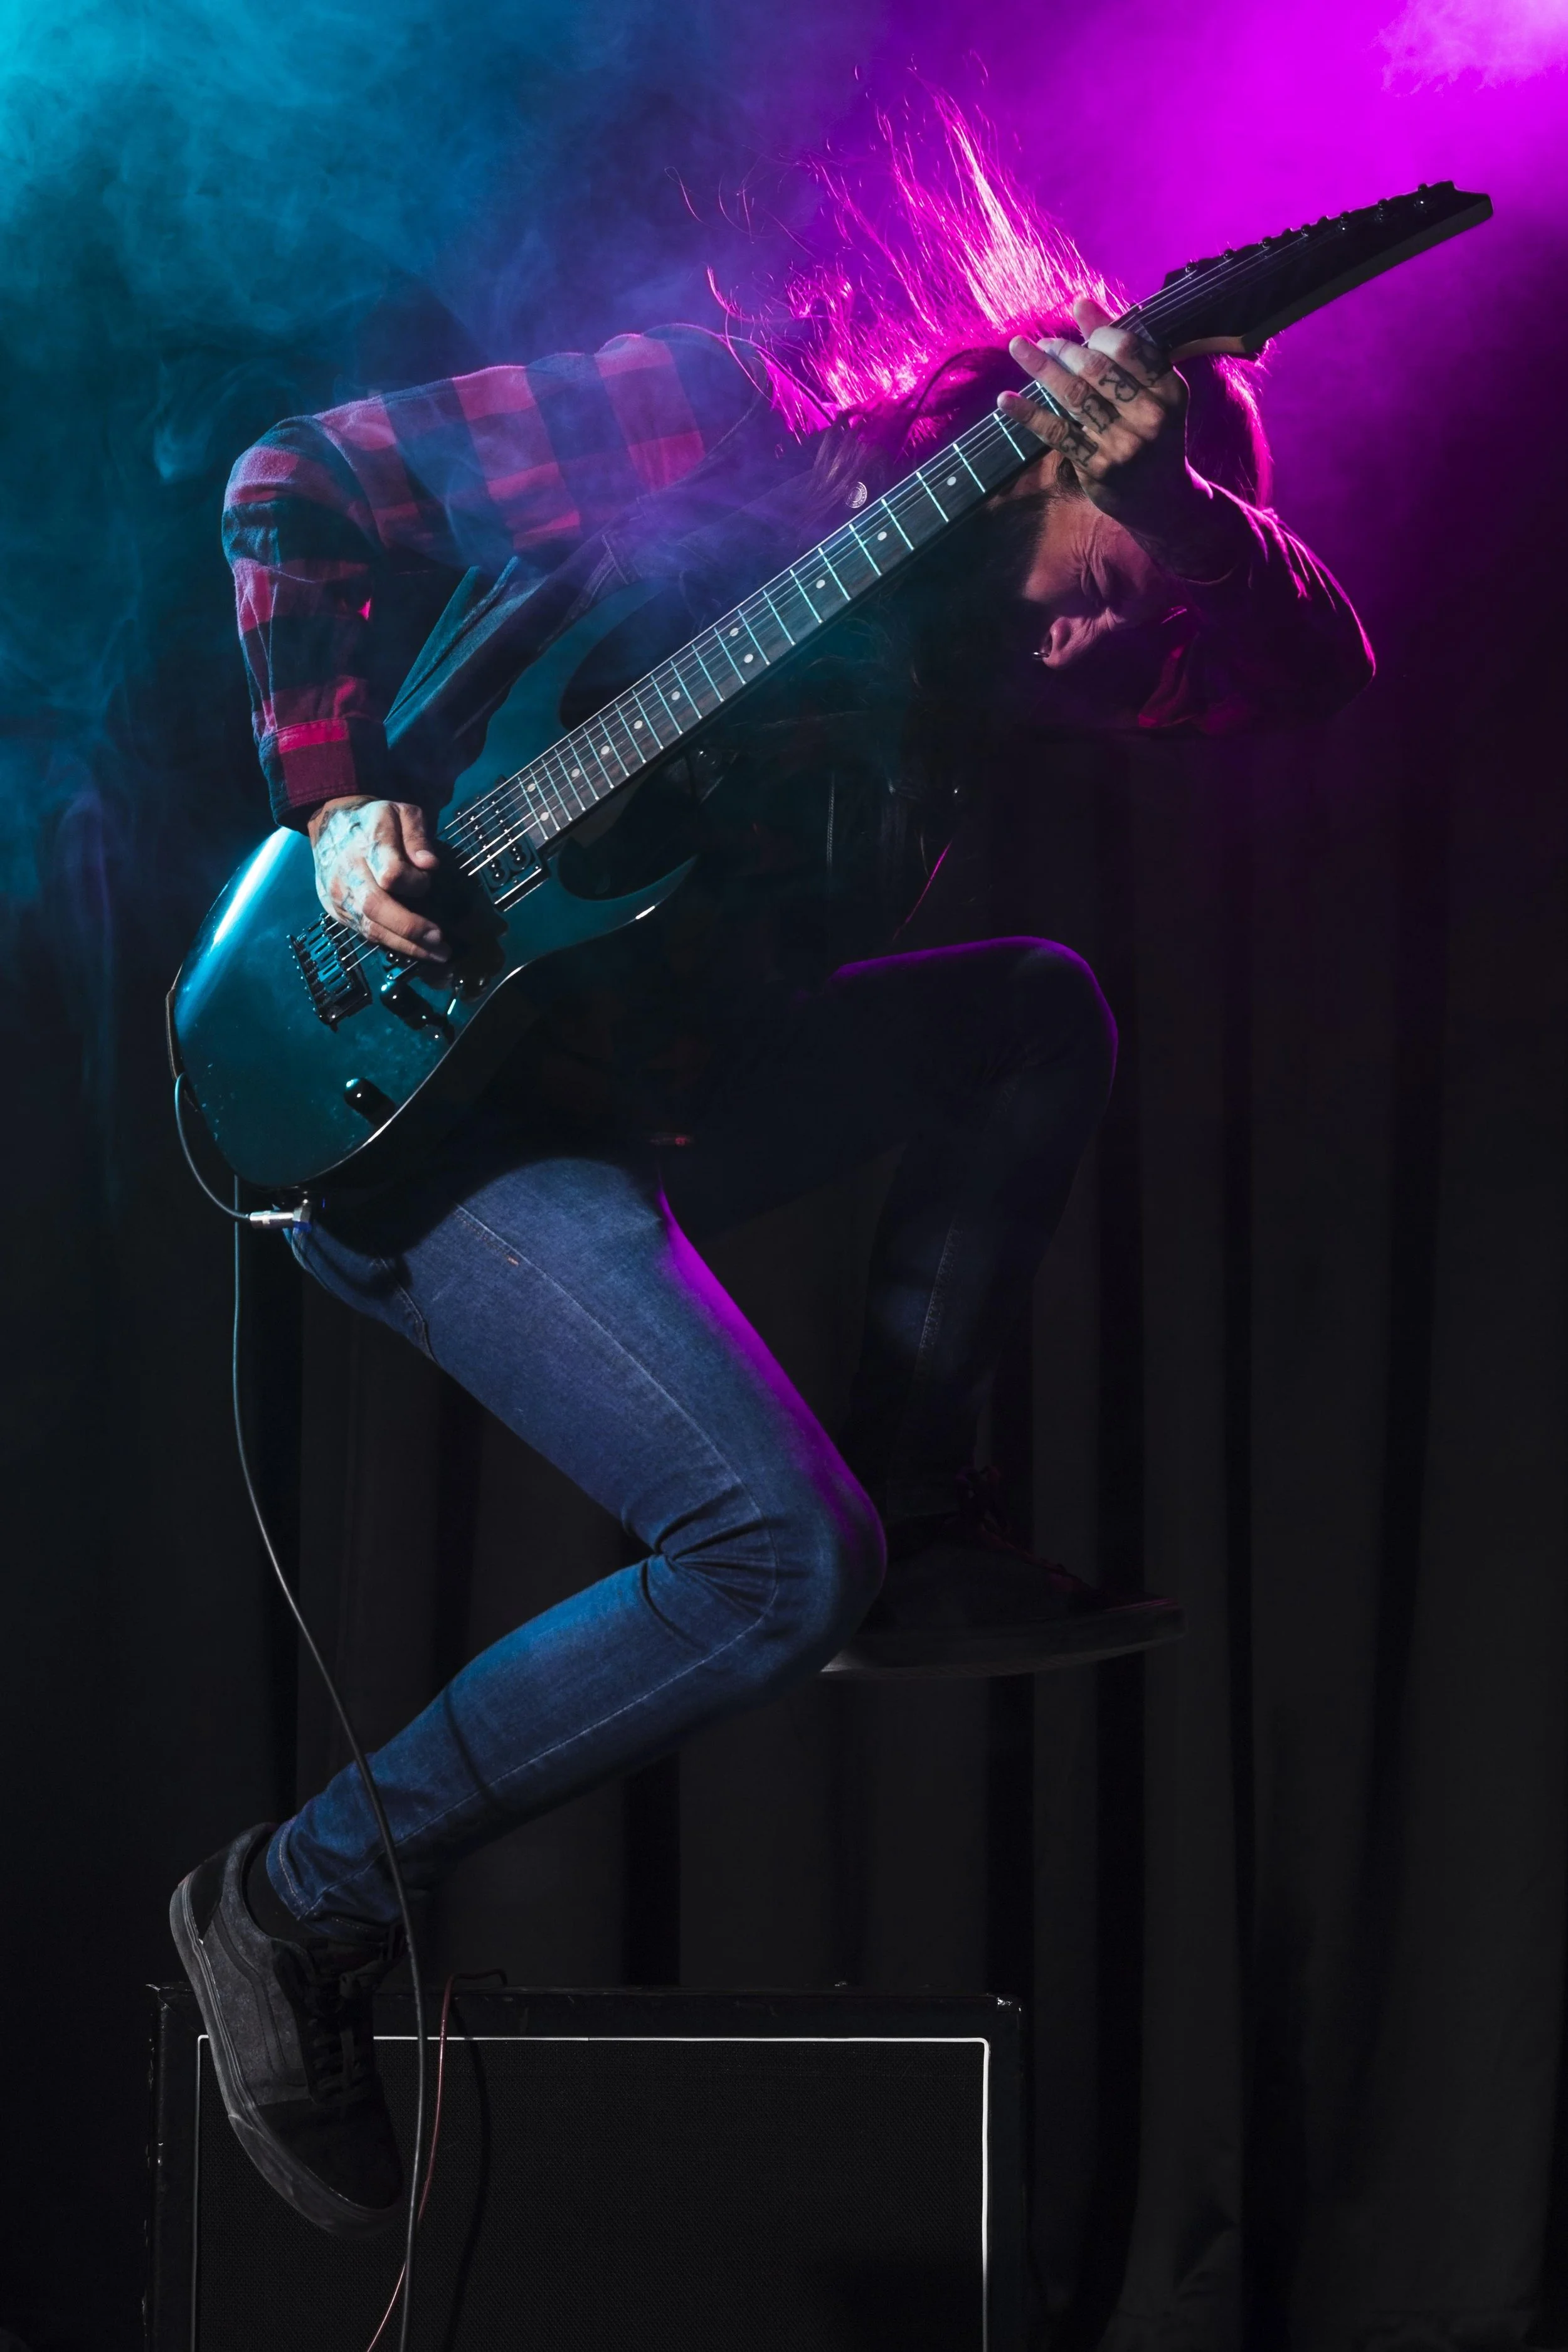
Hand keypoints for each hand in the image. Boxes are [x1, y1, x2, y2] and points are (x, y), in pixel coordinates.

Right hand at [307, 796, 446, 961]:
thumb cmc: (375, 821)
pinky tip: (414, 949)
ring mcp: (338, 893)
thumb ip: (417, 835)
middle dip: (411, 928)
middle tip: (441, 943)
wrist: (330, 826)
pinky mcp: (336, 910)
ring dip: (405, 945)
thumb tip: (429, 864)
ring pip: (370, 926)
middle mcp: (348, 870)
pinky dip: (391, 943)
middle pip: (377, 906)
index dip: (415, 883)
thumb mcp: (401, 812)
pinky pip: (364, 932)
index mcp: (367, 841)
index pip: (391, 873)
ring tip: (436, 954)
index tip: (428, 882)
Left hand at [998, 297, 1238, 580]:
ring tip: (1019, 349)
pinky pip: (1057, 433)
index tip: (1079, 326)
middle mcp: (1149, 417)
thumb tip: (1081, 303)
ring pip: (1074, 397)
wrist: (1163, 499)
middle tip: (1042, 343)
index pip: (1127, 348)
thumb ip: (1120, 347)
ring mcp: (1122, 445)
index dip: (1097, 331)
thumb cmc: (1153, 433)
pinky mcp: (1098, 468)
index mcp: (1169, 390)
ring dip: (1041, 369)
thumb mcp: (1152, 390)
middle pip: (1096, 370)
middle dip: (1063, 350)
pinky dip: (1028, 414)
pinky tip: (1005, 399)